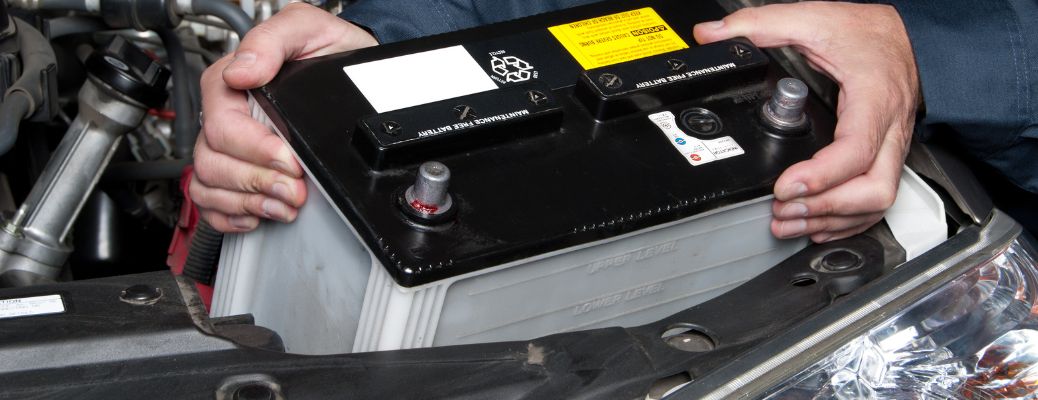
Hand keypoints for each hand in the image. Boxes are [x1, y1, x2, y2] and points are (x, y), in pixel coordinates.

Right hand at [191, 3, 377, 231]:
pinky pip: (211, 202)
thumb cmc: (329, 50)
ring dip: (248, 202)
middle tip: (295, 190)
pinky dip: (232, 215)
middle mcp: (226, 116)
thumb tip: (243, 71)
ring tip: (285, 205)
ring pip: (209, 184)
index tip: (289, 161)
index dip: (255, 150)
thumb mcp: (308, 28)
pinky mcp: (238, 170)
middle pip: (213, 161)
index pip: (222, 125)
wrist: (353, 70)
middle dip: (257, 182)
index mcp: (231, 83)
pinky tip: (259, 213)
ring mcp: (228, 146)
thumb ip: (272, 40)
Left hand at [693, 2, 919, 242]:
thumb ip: (761, 24)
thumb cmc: (869, 33)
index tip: (784, 186)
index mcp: (873, 99)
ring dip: (832, 220)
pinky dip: (846, 219)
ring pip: (878, 201)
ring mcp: (893, 147)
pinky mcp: (888, 157)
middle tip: (783, 209)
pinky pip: (877, 200)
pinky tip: (816, 223)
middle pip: (874, 189)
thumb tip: (711, 34)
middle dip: (826, 208)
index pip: (856, 150)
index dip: (821, 176)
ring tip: (789, 221)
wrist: (908, 36)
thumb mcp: (813, 18)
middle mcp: (889, 130)